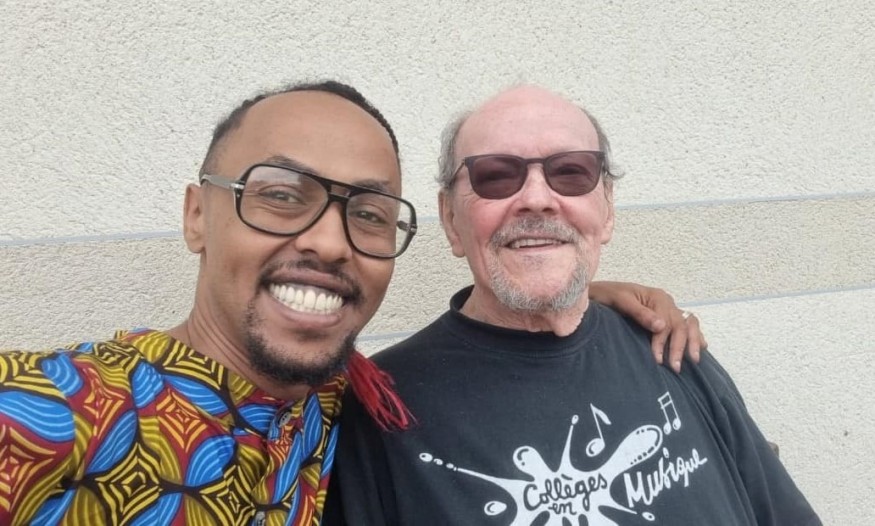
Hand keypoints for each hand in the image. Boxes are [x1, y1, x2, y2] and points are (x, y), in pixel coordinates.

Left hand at [588, 281, 706, 372]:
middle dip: (680, 347)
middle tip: (675, 368)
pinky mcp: (666, 315)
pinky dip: (695, 335)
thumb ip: (640, 313)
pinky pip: (687, 325)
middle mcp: (667, 302)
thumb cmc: (607, 296)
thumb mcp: (620, 301)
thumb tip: (661, 326)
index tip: (657, 360)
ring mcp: (668, 308)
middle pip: (681, 325)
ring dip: (693, 341)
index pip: (667, 323)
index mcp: (657, 297)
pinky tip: (700, 347)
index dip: (663, 342)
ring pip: (689, 324)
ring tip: (694, 360)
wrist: (599, 292)